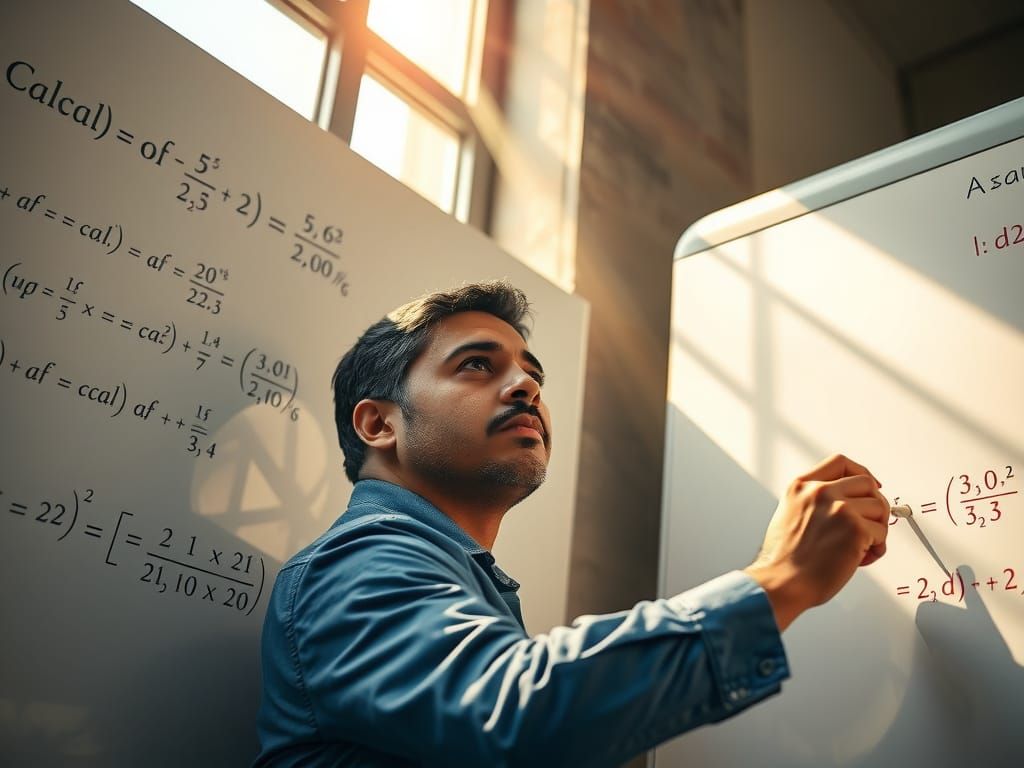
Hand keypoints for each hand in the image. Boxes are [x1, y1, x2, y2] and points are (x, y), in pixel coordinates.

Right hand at [743, 454, 889, 631]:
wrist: (782, 581)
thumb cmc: (784, 558)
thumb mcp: (790, 513)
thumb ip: (814, 502)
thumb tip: (848, 504)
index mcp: (801, 486)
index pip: (840, 463)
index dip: (862, 472)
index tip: (871, 485)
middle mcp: (820, 492)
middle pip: (866, 483)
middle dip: (875, 504)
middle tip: (871, 523)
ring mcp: (839, 508)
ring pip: (879, 508)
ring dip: (876, 529)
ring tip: (862, 546)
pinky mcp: (856, 529)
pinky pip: (881, 534)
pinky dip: (876, 549)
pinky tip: (861, 558)